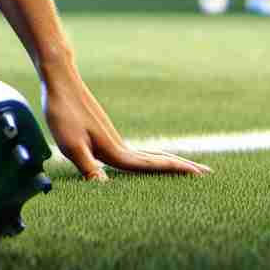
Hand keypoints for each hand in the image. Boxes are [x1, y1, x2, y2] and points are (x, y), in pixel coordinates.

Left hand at [41, 67, 208, 180]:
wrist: (60, 79)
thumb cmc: (63, 113)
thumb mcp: (70, 145)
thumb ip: (88, 169)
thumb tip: (105, 190)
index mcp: (115, 151)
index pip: (151, 166)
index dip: (176, 171)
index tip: (201, 174)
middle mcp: (119, 145)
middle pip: (156, 159)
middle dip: (181, 167)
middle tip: (209, 174)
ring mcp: (112, 137)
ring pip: (147, 154)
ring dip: (168, 162)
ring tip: (186, 167)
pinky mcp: (103, 133)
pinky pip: (133, 150)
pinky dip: (148, 157)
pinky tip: (142, 160)